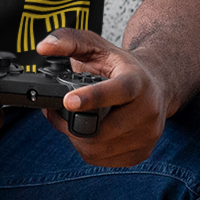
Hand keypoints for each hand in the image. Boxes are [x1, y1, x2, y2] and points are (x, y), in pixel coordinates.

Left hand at [35, 29, 174, 167]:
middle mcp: (148, 110)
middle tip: (59, 111)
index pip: (117, 91)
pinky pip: (103, 160)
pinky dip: (88, 149)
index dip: (92, 98)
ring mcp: (148, 134)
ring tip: (74, 120)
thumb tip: (43, 47)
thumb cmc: (121, 66)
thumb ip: (68, 40)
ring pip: (98, 149)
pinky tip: (89, 132)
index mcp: (137, 81)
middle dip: (72, 124)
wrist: (156, 84)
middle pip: (102, 130)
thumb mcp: (96, 45)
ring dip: (77, 138)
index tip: (68, 101)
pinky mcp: (142, 152)